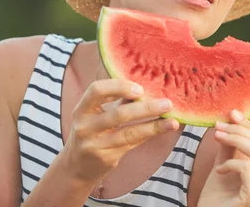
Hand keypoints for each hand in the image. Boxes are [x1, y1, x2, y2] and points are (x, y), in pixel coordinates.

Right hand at [60, 79, 178, 183]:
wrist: (77, 167)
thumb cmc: (93, 132)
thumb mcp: (97, 114)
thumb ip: (118, 99)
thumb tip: (147, 84)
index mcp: (82, 109)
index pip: (96, 90)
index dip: (119, 86)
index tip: (140, 89)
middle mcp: (85, 127)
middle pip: (118, 114)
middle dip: (146, 108)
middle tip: (167, 103)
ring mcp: (94, 144)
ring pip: (129, 132)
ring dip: (153, 125)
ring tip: (173, 120)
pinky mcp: (106, 158)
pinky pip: (132, 143)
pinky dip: (149, 134)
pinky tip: (164, 129)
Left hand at [198, 110, 249, 206]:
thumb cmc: (217, 195)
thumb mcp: (224, 162)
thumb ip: (230, 144)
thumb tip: (233, 116)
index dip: (249, 124)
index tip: (231, 113)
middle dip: (240, 130)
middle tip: (218, 125)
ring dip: (236, 140)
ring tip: (217, 136)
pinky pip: (247, 168)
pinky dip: (231, 163)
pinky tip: (219, 169)